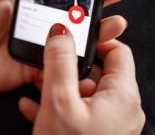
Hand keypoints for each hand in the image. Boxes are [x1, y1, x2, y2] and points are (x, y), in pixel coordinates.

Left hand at [0, 0, 128, 96]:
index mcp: (42, 0)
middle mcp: (52, 21)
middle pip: (84, 10)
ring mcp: (52, 44)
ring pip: (83, 36)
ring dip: (103, 29)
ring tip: (117, 22)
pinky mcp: (47, 65)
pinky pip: (69, 63)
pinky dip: (85, 58)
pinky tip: (97, 50)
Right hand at [19, 26, 144, 134]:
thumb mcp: (59, 100)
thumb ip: (59, 60)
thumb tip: (61, 30)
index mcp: (121, 95)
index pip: (118, 52)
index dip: (96, 40)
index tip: (74, 37)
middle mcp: (120, 109)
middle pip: (97, 71)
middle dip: (70, 67)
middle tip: (49, 63)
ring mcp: (108, 123)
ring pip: (83, 92)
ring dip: (59, 86)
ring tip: (36, 85)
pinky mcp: (94, 134)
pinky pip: (78, 110)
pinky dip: (59, 104)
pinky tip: (33, 106)